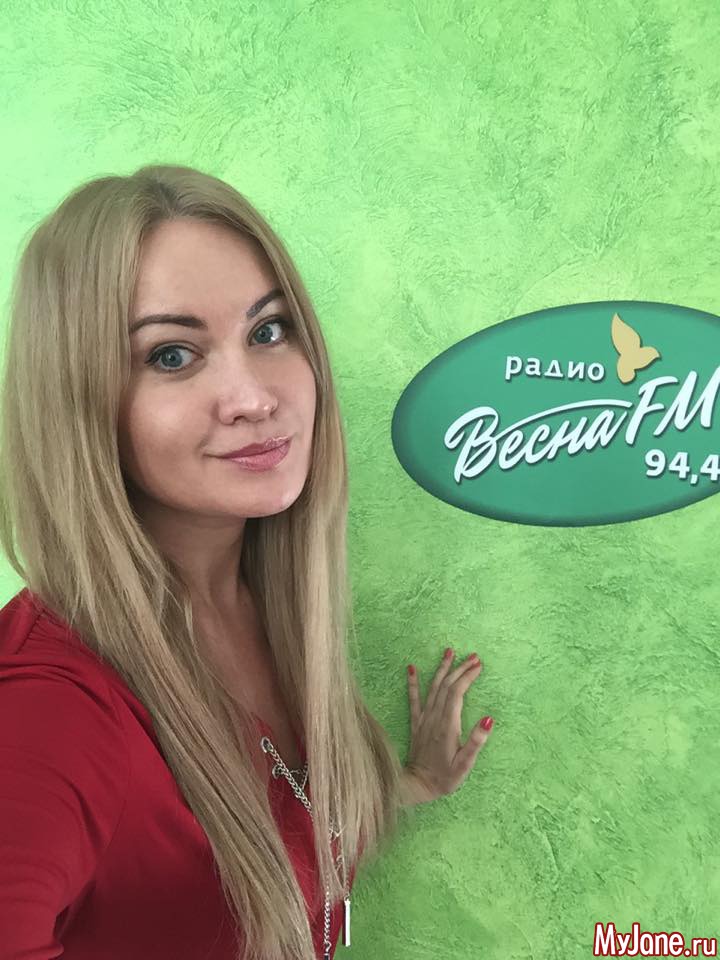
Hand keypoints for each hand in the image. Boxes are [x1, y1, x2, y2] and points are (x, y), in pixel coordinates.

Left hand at [405, 648, 492, 802]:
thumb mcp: (465, 764)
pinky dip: (412, 682)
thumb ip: (476, 742)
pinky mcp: (416, 723)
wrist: (418, 785)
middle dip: (460, 668)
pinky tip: (411, 668)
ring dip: (442, 669)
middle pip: (447, 686)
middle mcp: (434, 717)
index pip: (457, 693)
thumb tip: (488, 719)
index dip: (467, 676)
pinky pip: (413, 699)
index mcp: (447, 725)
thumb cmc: (445, 777)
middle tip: (473, 656)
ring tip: (449, 651)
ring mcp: (423, 718)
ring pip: (432, 687)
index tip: (479, 665)